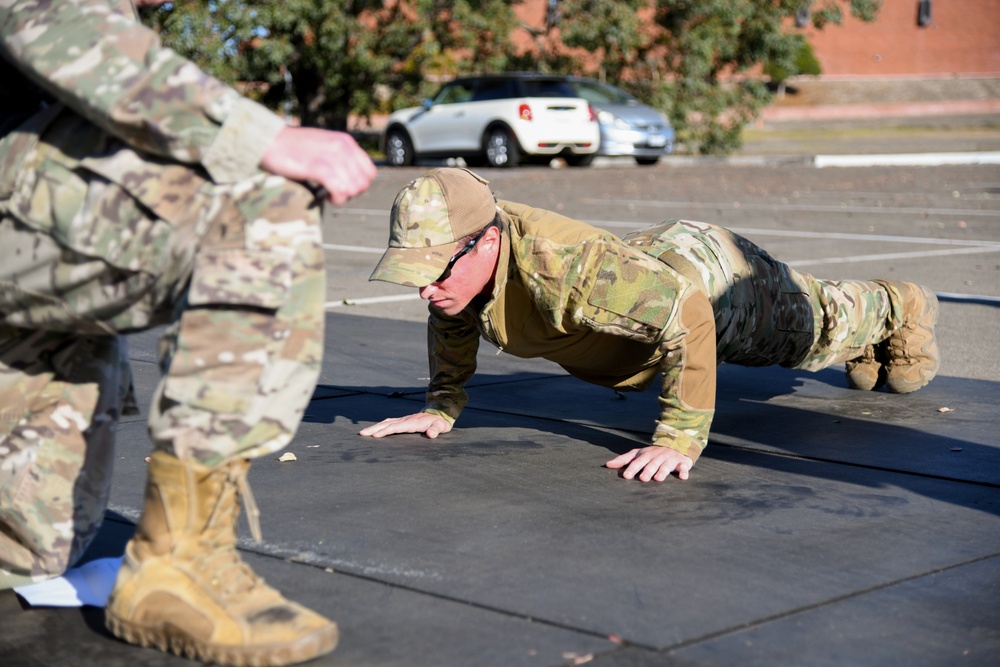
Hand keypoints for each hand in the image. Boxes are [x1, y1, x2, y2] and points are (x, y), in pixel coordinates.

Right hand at [260, 126, 375, 205]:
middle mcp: (343, 147)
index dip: (359, 185)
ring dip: (343, 197)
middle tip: (336, 194)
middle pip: (363, 183)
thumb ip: (338, 157)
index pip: (370, 171)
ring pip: (354, 188)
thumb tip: (349, 178)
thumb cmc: (291, 146)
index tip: (345, 188)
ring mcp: (332, 156)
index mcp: (346, 142)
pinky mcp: (320, 167)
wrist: (268, 140)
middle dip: (352, 194)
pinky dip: (336, 199)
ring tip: (329, 195)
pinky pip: (341, 190)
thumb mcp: (323, 145)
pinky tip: (326, 197)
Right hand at [359, 413, 452, 438]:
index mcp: (412, 423)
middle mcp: (405, 420)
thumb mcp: (441, 426)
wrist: (439, 413)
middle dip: (374, 429)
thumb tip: (431, 434)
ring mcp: (403, 420)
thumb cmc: (440, 422)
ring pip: (386, 422)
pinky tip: (374, 429)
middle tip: (362, 434)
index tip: (375, 435)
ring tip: (363, 432)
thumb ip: (436, 430)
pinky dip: (380, 425)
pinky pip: (389, 422)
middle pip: (387, 424)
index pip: (396, 427)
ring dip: (374, 427)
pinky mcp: (403, 421)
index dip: (386, 431)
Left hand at [605, 446, 692, 481]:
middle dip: (647, 471)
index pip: (637, 462)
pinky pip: (683, 467)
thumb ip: (623, 460)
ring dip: (662, 472)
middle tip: (642, 478)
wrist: (675, 444)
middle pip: (651, 464)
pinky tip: (683, 477)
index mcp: (646, 455)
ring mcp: (669, 459)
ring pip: (666, 466)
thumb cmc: (652, 454)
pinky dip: (684, 471)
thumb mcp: (637, 454)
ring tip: (658, 479)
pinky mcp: (681, 463)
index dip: (632, 468)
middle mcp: (657, 457)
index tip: (625, 476)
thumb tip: (607, 465)